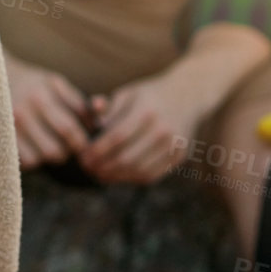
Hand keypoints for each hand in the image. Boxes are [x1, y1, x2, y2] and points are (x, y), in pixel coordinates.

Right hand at [5, 52, 93, 170]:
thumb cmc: (32, 83)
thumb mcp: (56, 83)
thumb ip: (78, 103)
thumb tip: (98, 126)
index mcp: (40, 96)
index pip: (68, 129)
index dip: (81, 142)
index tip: (84, 143)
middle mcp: (22, 112)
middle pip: (54, 150)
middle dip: (67, 152)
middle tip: (67, 146)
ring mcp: (7, 128)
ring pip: (39, 159)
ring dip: (50, 157)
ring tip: (50, 145)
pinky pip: (24, 162)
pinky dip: (34, 160)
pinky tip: (35, 148)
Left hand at [76, 69, 213, 185]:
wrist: (188, 94)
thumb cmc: (149, 94)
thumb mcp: (127, 93)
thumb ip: (108, 109)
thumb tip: (92, 125)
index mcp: (147, 110)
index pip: (117, 137)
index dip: (97, 151)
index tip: (83, 157)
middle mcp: (163, 129)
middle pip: (127, 158)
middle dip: (103, 167)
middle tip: (87, 168)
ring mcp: (173, 145)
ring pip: (139, 170)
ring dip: (115, 177)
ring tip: (99, 174)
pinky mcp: (179, 156)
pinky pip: (152, 175)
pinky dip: (131, 178)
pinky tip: (118, 174)